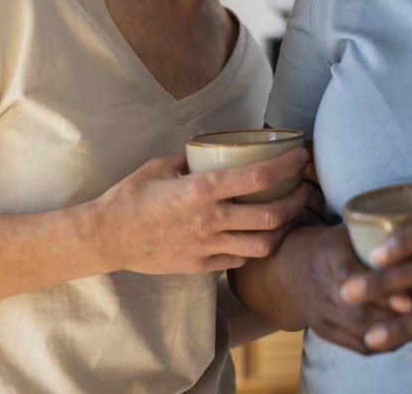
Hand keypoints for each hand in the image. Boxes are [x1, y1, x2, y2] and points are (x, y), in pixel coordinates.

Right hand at [89, 148, 311, 275]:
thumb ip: (195, 156)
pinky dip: (258, 246)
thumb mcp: (163, 164)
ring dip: (285, 228)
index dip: (286, 166)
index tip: (299, 156)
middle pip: (272, 215)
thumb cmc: (132, 196)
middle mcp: (210, 220)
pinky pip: (242, 259)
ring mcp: (208, 247)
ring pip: (264, 244)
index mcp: (201, 189)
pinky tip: (261, 232)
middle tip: (305, 188)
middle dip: (298, 200)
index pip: (258, 177)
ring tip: (291, 214)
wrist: (106, 238)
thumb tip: (218, 146)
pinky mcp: (203, 266)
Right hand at [297, 225, 411, 353]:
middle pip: (358, 311)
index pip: (352, 277)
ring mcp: (319, 312)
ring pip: (361, 332)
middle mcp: (320, 285)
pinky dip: (386, 345)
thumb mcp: (353, 232)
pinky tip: (408, 337)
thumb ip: (382, 238)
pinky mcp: (324, 331)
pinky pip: (358, 346)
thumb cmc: (339, 244)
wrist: (296, 266)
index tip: (411, 301)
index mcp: (329, 253)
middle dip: (398, 319)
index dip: (381, 291)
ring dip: (397, 335)